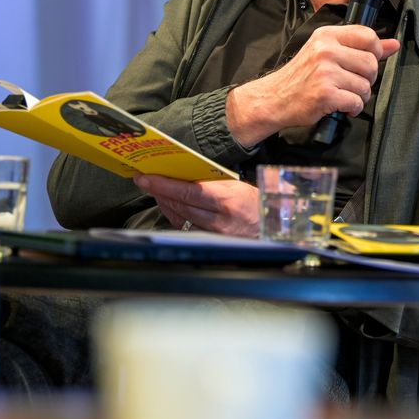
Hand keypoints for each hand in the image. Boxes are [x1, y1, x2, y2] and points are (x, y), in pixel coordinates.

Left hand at [134, 174, 260, 237]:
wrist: (273, 224)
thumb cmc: (256, 202)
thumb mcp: (236, 186)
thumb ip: (211, 183)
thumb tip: (184, 176)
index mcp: (227, 199)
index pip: (187, 191)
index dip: (163, 185)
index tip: (146, 178)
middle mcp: (220, 218)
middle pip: (181, 205)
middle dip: (160, 192)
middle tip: (146, 181)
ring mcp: (215, 233)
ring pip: (180, 218)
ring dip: (165, 204)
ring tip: (156, 191)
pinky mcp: (212, 241)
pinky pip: (186, 228)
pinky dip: (174, 216)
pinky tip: (169, 207)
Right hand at [226, 24, 399, 146]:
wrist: (275, 98)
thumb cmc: (301, 76)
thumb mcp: (327, 53)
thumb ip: (361, 47)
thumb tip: (394, 44)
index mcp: (327, 36)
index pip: (368, 35)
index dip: (375, 52)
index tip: (366, 63)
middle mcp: (326, 50)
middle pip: (371, 63)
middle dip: (368, 79)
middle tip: (353, 83)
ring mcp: (325, 72)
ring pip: (365, 85)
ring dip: (360, 96)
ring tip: (345, 95)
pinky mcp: (325, 94)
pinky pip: (356, 101)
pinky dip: (353, 108)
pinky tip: (343, 106)